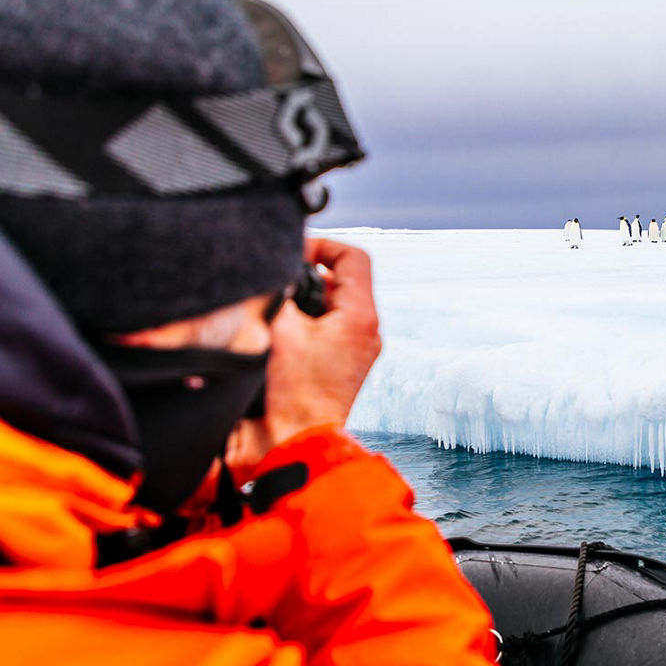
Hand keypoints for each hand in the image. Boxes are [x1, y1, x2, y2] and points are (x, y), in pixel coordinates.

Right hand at [261, 238, 381, 448]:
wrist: (297, 441)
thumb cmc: (293, 393)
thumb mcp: (280, 328)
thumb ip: (281, 288)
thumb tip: (275, 268)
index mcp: (361, 316)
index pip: (353, 257)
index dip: (322, 245)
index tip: (291, 253)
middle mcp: (368, 330)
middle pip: (343, 280)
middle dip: (309, 274)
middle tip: (279, 281)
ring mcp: (358, 349)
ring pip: (333, 305)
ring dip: (305, 300)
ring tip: (277, 308)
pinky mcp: (343, 365)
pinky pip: (328, 328)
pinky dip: (306, 322)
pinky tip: (280, 332)